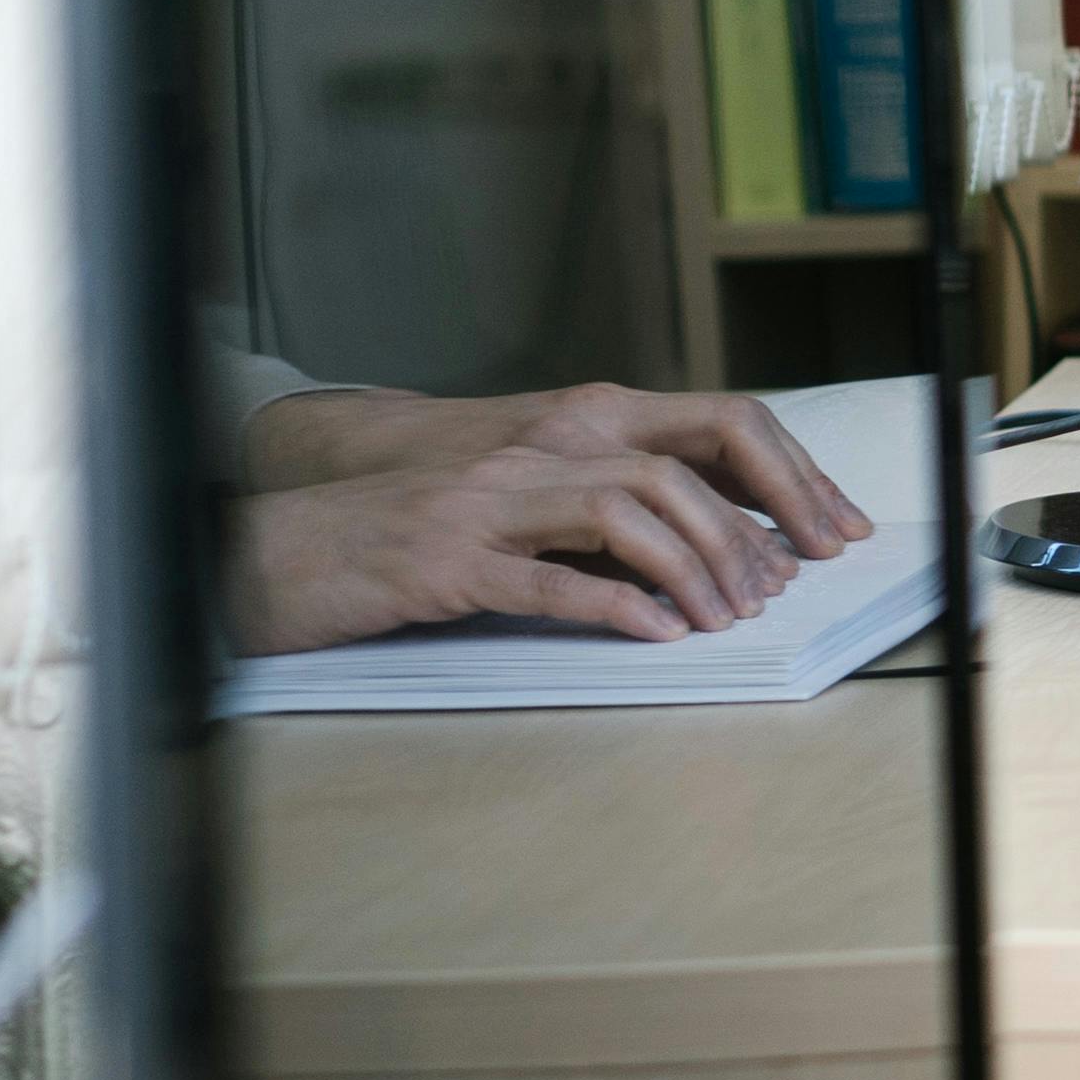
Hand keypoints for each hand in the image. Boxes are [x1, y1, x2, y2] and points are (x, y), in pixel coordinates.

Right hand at [225, 447, 819, 655]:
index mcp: (547, 449)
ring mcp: (482, 511)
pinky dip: (611, 605)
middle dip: (735, 534)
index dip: (755, 489)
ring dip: (687, 569)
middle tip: (768, 595)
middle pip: (667, 474)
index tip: (804, 544)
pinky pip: (544, 579)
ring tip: (720, 619)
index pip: (680, 445)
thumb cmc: (396, 548)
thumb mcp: (508, 524)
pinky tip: (655, 634)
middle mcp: (523, 465)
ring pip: (619, 513)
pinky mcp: (444, 565)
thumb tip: (691, 565)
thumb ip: (587, 529)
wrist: (275, 554)